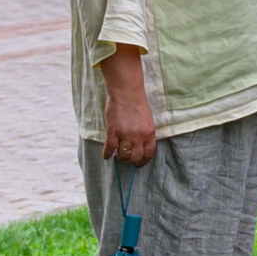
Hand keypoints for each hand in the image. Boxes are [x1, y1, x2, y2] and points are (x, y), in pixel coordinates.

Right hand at [101, 48, 157, 166]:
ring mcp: (125, 135)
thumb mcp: (147, 120)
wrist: (127, 91)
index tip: (138, 164)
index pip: (148, 154)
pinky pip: (109, 149)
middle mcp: (139, 136)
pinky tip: (106, 155)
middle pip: (135, 157)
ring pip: (123, 156)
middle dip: (130, 160)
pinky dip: (107, 154)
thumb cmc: (137, 103)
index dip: (143, 161)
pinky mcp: (113, 132)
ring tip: (117, 154)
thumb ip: (144, 134)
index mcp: (149, 133)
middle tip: (126, 157)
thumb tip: (137, 147)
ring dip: (120, 157)